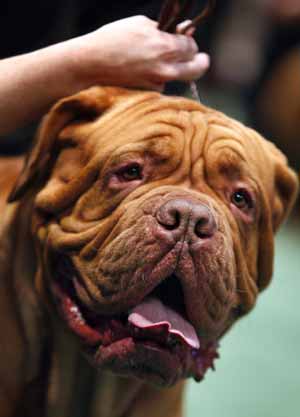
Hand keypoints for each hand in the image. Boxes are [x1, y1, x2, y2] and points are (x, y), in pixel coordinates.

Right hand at [72, 15, 209, 90]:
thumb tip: (182, 32)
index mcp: (165, 47)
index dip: (190, 43)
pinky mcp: (148, 91)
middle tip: (201, 58)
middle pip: (197, 69)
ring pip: (179, 77)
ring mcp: (157, 82)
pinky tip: (144, 70)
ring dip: (177, 69)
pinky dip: (159, 77)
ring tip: (159, 61)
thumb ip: (164, 29)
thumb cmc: (113, 39)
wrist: (91, 64)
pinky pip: (162, 84)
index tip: (187, 41)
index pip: (192, 47)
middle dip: (200, 61)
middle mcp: (165, 68)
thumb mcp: (140, 24)